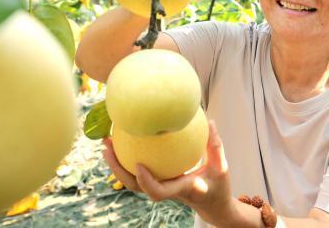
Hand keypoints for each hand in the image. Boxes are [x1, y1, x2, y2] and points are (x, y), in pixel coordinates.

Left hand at [102, 120, 236, 224]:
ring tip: (107, 142)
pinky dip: (127, 159)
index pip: (159, 192)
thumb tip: (209, 122)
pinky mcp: (159, 182)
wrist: (213, 206)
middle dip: (118, 169)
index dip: (146, 181)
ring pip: (133, 182)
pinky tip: (125, 141)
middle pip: (135, 186)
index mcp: (180, 190)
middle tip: (107, 146)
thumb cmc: (218, 187)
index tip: (138, 164)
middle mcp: (166, 190)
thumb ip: (215, 146)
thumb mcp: (221, 168)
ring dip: (116, 164)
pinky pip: (139, 172)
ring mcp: (160, 187)